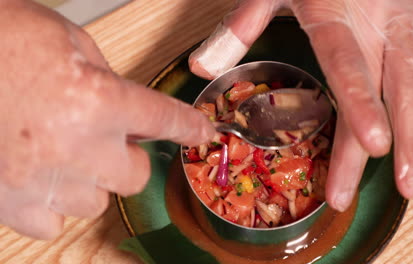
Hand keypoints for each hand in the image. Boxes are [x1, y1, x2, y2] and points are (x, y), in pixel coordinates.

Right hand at [0, 0, 214, 238]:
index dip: (189, 128)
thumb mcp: (67, 40)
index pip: (164, 121)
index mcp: (97, 101)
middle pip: (135, 177)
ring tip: (63, 151)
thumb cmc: (0, 38)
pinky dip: (54, 201)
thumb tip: (127, 103)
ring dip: (91, 179)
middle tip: (108, 138)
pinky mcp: (7, 204)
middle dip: (129, 158)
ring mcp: (40, 182)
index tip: (201, 134)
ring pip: (95, 202)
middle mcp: (76, 149)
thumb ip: (107, 76)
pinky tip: (39, 172)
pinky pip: (53, 221)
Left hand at [189, 0, 412, 210]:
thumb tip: (203, 67)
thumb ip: (243, 24)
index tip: (372, 149)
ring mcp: (403, 21)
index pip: (348, 66)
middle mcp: (374, 22)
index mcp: (333, 13)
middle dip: (368, 144)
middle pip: (377, 90)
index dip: (360, 106)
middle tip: (355, 193)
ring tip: (412, 184)